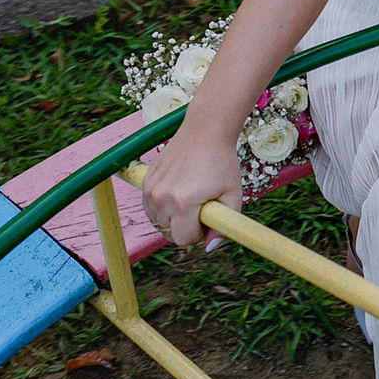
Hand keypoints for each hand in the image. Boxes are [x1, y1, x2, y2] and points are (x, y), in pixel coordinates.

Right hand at [141, 126, 242, 248]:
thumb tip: (209, 248)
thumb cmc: (222, 161)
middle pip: (169, 233)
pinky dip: (163, 207)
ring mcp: (151, 189)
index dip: (198, 234)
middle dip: (186, 226)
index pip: (183, 239)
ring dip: (174, 217)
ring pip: (158, 222)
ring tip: (191, 197)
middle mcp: (162, 197)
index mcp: (184, 202)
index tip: (207, 219)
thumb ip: (224, 225)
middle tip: (202, 206)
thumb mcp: (233, 194)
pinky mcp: (145, 181)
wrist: (205, 130)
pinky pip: (151, 208)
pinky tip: (179, 191)